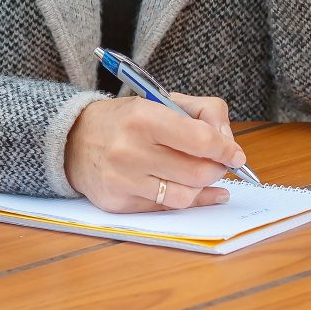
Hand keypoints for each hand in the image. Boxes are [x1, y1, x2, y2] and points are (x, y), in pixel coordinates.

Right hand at [63, 92, 246, 211]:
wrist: (74, 140)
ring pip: (184, 196)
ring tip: (202, 175)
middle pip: (197, 172)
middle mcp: (130, 150)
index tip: (236, 154)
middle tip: (220, 163)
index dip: (225, 149)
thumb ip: (204, 111)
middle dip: (217, 169)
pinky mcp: (118, 204)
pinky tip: (199, 193)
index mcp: (143, 117)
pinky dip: (188, 201)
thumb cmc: (126, 120)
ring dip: (203, 187)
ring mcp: (123, 181)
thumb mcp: (162, 100)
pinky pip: (166, 209)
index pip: (200, 139)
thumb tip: (229, 142)